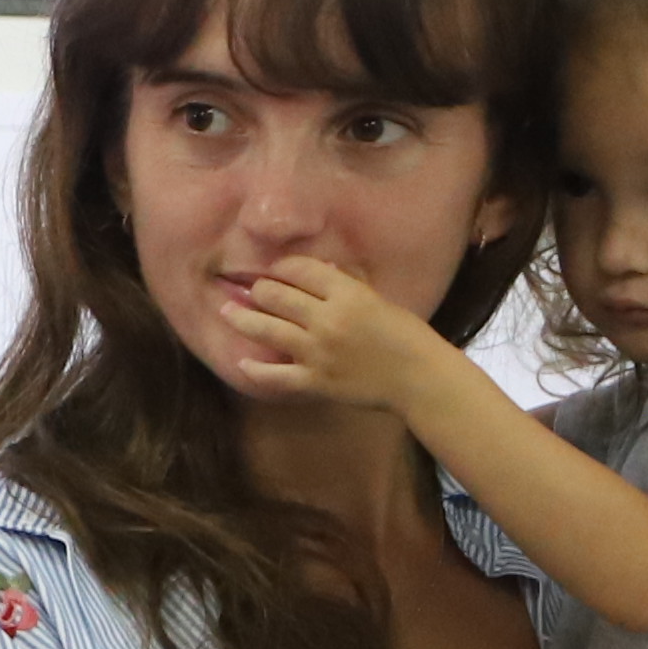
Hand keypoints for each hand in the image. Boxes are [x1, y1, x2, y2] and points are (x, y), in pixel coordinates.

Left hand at [212, 255, 446, 410]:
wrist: (420, 378)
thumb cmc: (406, 336)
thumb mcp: (379, 300)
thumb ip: (346, 286)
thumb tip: (320, 272)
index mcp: (348, 294)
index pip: (300, 270)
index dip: (281, 267)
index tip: (274, 270)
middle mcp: (327, 319)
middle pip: (276, 296)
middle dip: (259, 289)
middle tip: (250, 290)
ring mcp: (317, 352)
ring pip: (265, 329)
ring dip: (241, 318)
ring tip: (227, 312)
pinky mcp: (314, 381)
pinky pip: (274, 375)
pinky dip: (254, 369)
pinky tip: (241, 363)